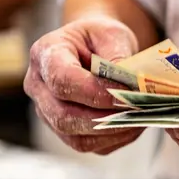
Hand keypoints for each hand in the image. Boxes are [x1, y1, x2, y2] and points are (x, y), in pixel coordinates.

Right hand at [24, 17, 144, 154]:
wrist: (91, 48)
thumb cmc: (99, 38)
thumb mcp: (111, 34)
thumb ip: (118, 57)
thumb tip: (131, 86)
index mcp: (45, 53)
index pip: (61, 79)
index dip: (94, 91)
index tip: (126, 92)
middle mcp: (38, 86)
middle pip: (64, 115)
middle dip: (105, 117)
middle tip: (137, 110)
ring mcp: (47, 112)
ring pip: (75, 137)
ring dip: (111, 132)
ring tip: (140, 119)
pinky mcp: (63, 131)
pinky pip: (87, 144)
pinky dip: (113, 139)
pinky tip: (133, 125)